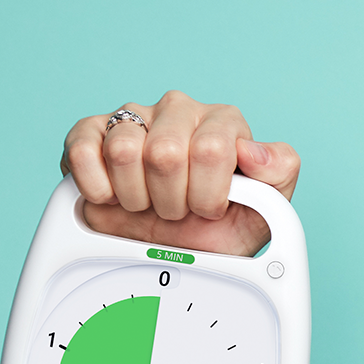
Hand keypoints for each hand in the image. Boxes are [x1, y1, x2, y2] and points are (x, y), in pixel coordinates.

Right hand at [61, 91, 299, 258]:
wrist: (174, 253)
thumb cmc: (219, 229)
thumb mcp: (266, 210)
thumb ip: (279, 171)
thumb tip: (252, 149)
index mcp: (223, 122)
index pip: (212, 150)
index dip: (209, 194)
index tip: (211, 209)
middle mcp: (179, 110)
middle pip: (166, 153)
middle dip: (174, 199)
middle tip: (179, 210)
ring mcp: (133, 117)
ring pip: (125, 152)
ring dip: (137, 196)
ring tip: (150, 204)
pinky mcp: (89, 132)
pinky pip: (84, 150)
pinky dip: (99, 187)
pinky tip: (115, 196)